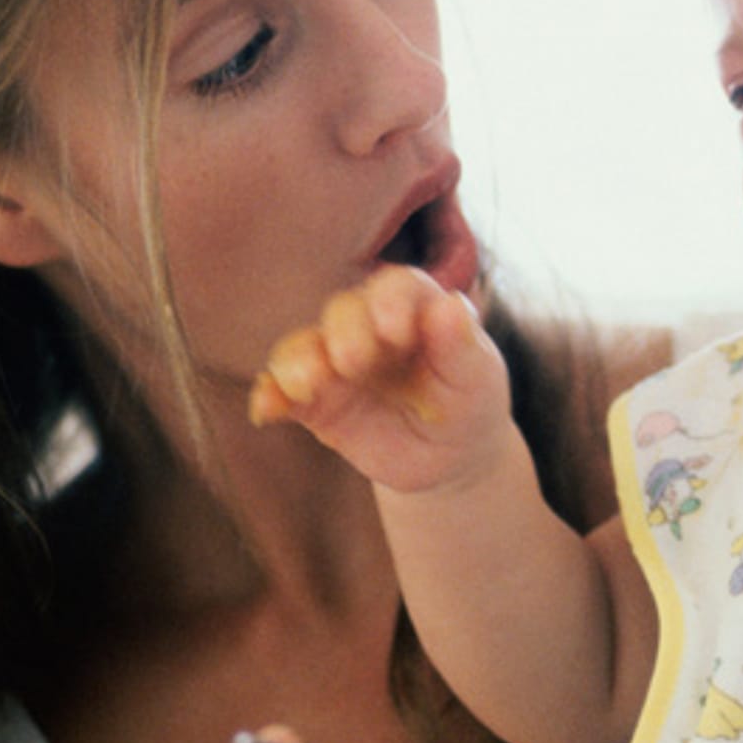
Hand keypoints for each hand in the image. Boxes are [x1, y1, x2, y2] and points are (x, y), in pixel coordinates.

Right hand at [249, 264, 514, 493]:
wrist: (450, 456)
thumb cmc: (468, 403)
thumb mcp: (476, 379)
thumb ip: (462, 345)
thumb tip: (450, 305)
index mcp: (415, 310)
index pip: (397, 287)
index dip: (390, 301)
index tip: (396, 331)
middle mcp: (369, 327)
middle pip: (344, 312)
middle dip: (345, 332)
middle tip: (354, 362)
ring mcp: (336, 362)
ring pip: (303, 347)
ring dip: (299, 362)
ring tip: (308, 386)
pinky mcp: (314, 400)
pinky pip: (281, 390)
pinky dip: (269, 396)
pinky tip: (266, 411)